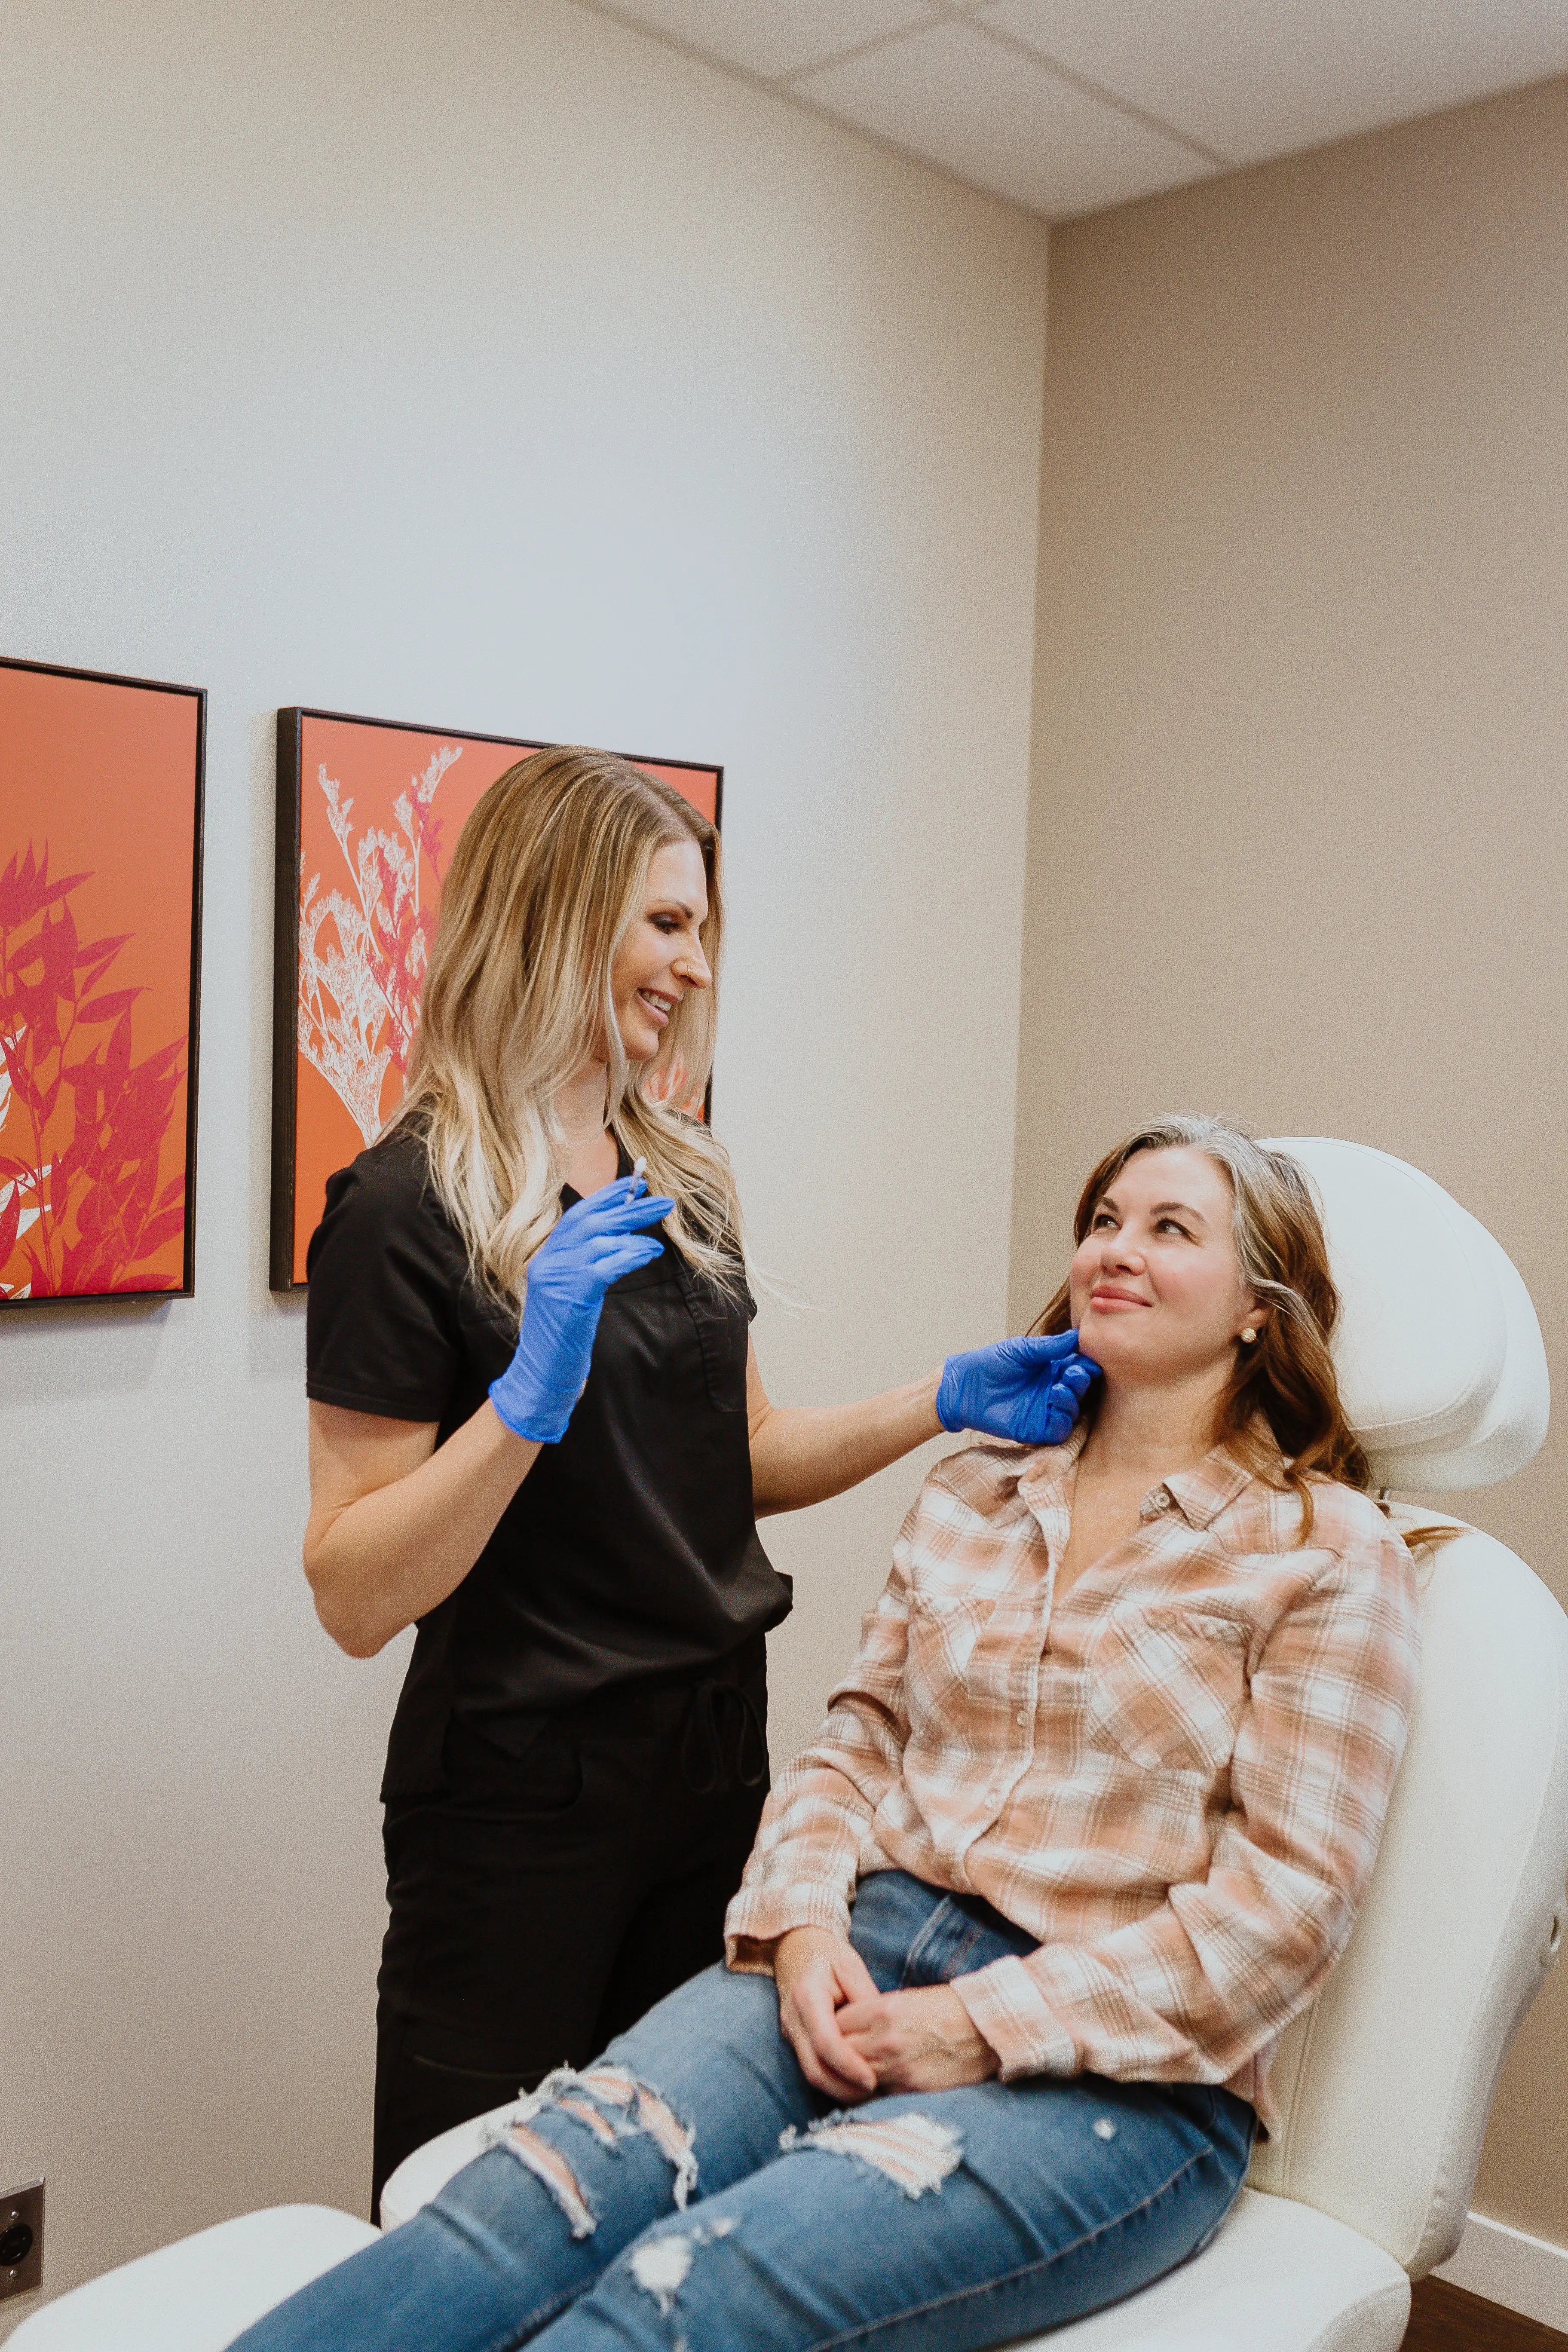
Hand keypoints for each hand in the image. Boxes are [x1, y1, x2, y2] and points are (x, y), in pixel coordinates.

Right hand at [488, 1173, 673, 1442]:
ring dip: (635, 1231)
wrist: (540, 1376)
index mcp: (545, 1258)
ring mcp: (555, 1277)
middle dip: (629, 1207)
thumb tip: (620, 1238)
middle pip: (591, 1221)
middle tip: (663, 1201)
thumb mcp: (570, 1294)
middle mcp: (547, 1262)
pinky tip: (649, 1252)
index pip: (577, 1215)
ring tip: (660, 1233)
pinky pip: (605, 1265)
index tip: (635, 1186)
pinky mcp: (570, 1296)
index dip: (607, 1198)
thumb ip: (585, 1265)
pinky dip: (630, 1255)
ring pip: (599, 1238)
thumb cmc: (561, 1338)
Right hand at [774, 1927, 881, 2102]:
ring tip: (869, 2093)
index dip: (849, 2066)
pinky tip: (854, 2082)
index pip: (826, 2043)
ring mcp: (789, 2031)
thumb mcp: (851, 1967)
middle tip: (876, 2094)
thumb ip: (866, 1999)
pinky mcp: (793, 2039)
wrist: (794, 1945)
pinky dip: (832, 2079)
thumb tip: (885, 2032)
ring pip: (810, 2073)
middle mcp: (793, 2019)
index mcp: (807, 1997)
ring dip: (838, 2089)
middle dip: (844, 2088)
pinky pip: (810, 2066)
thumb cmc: (827, 1953)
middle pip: (814, 2069)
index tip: (873, 2080)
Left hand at [837, 1983, 999, 2093]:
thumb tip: (848, 2028)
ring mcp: (896, 2069)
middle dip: (835, 2052)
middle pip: (839, 2052)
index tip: (833, 2029)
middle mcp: (884, 2041)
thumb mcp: (905, 1999)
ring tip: (850, 2071)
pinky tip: (871, 2085)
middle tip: (836, 2053)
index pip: (837, 2022)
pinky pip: (877, 2094)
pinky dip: (870, 2090)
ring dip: (849, 2075)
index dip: (832, 2026)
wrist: (984, 2031)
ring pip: (853, 2077)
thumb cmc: (947, 2008)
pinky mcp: (909, 2090)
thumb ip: (873, 2013)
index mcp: (882, 2011)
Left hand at [936, 1329, 1099, 1446]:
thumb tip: (1076, 1336)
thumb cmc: (990, 1363)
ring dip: (1071, 1400)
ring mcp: (1045, 1410)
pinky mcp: (1036, 1429)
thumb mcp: (1021, 1350)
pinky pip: (1058, 1430)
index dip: (1086, 1364)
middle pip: (1078, 1388)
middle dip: (1081, 1381)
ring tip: (1058, 1389)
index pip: (1078, 1367)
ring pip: (1072, 1410)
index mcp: (1052, 1368)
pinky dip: (1062, 1421)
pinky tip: (1054, 1407)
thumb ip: (1048, 1347)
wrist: (964, 1386)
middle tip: (1075, 1373)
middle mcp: (1052, 1389)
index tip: (1088, 1360)